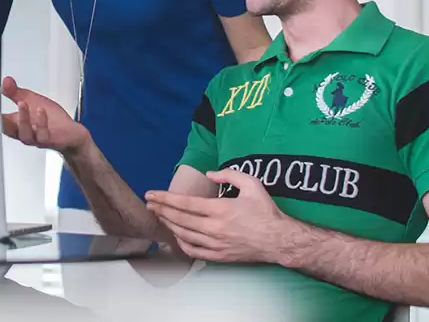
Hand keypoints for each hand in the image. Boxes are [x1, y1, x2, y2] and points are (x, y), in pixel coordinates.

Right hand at [1, 76, 89, 155]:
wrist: (71, 135)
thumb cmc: (51, 120)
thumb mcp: (32, 101)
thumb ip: (16, 93)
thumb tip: (6, 81)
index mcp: (17, 124)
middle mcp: (24, 133)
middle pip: (8, 130)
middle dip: (1, 120)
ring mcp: (36, 138)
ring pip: (24, 133)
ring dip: (23, 118)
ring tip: (22, 103)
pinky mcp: (50, 140)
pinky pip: (42, 135)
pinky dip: (41, 123)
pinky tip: (40, 111)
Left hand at [144, 168, 292, 263]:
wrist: (279, 240)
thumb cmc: (266, 211)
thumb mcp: (251, 184)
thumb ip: (229, 174)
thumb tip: (210, 173)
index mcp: (220, 209)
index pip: (184, 203)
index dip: (164, 198)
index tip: (151, 194)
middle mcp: (214, 228)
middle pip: (179, 219)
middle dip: (160, 210)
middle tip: (149, 204)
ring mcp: (215, 244)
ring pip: (184, 235)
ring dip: (168, 225)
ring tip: (159, 216)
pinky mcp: (219, 256)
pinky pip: (194, 252)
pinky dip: (181, 244)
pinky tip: (177, 236)